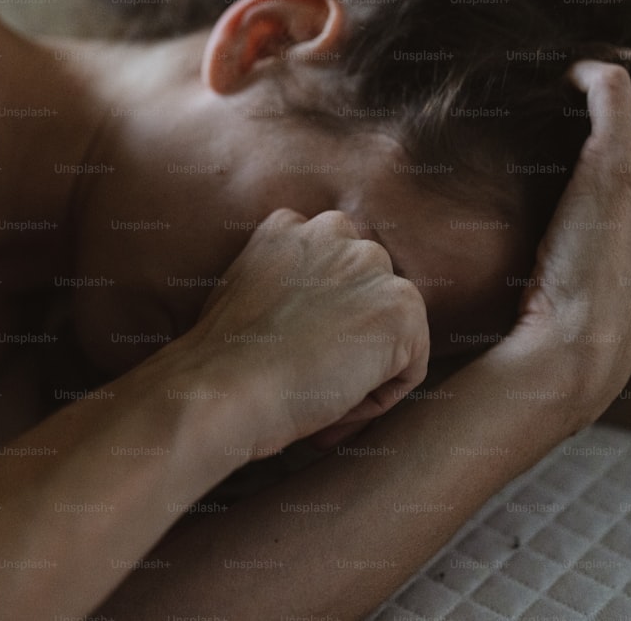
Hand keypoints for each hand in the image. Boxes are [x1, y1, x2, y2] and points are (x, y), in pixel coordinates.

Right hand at [186, 208, 428, 454]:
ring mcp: (371, 265)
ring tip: (318, 396)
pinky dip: (379, 398)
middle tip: (308, 382)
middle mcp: (334, 230)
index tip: (292, 357)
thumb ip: (284, 284)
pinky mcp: (401, 306)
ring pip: (389, 331)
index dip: (318, 322)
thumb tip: (317, 323)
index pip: (331, 271)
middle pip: (365, 297)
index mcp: (289, 225)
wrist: (224, 387)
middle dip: (347, 339)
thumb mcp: (242, 295)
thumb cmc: (221, 363)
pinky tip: (336, 405)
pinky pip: (409, 366)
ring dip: (364, 369)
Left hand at [506, 51, 630, 419]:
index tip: (622, 103)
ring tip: (582, 80)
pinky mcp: (613, 166)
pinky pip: (613, 85)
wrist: (581, 345)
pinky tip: (559, 84)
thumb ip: (623, 230)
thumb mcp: (624, 267)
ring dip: (627, 61)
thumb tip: (597, 213)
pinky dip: (588, 71)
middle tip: (600, 80)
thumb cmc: (587, 314)